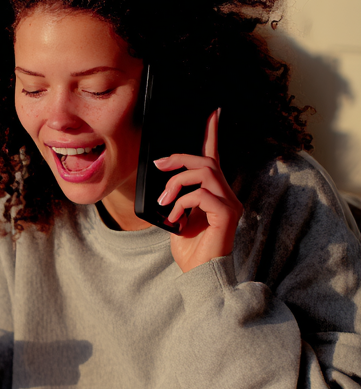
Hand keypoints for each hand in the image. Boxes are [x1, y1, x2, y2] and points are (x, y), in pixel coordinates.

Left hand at [154, 108, 242, 271]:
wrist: (200, 275)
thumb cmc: (190, 251)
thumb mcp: (177, 217)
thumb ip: (176, 198)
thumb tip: (163, 182)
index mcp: (215, 194)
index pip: (214, 158)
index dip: (212, 134)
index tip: (211, 113)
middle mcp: (226, 195)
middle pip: (206, 161)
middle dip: (179, 159)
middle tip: (159, 164)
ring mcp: (229, 204)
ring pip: (204, 173)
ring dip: (177, 183)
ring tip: (164, 201)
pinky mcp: (227, 214)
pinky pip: (202, 195)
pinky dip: (182, 203)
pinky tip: (175, 218)